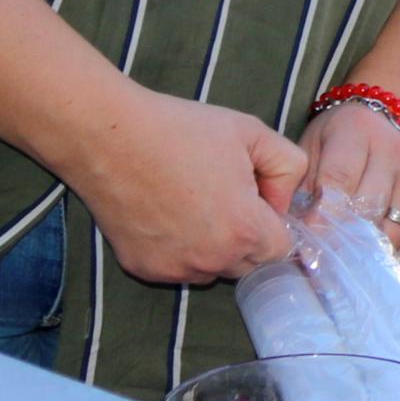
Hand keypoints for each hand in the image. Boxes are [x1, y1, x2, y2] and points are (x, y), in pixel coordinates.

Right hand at [60, 87, 305, 286]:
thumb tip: (283, 203)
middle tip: (223, 194)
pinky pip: (178, 268)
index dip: (274, 222)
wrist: (110, 136)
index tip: (257, 198)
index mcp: (243, 230)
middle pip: (248, 264)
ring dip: (214, 247)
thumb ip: (289, 168)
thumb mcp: (252, 132)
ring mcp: (174, 269)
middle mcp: (211, 261)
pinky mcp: (144, 269)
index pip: (281, 249)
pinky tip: (166, 213)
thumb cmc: (181, 130)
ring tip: (193, 201)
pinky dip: (179, 249)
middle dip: (247, 236)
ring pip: (213, 269)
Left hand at [300, 98, 399, 268]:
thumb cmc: (337, 141)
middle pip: (368, 210)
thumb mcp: (312, 148)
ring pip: (393, 230)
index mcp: (356, 132)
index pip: (339, 180)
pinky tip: (371, 259)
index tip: (307, 244)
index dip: (321, 217)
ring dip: (367, 254)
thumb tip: (291, 234)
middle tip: (321, 263)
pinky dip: (392, 256)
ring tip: (344, 267)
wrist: (387, 122)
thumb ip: (300, 186)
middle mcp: (394, 151)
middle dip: (341, 241)